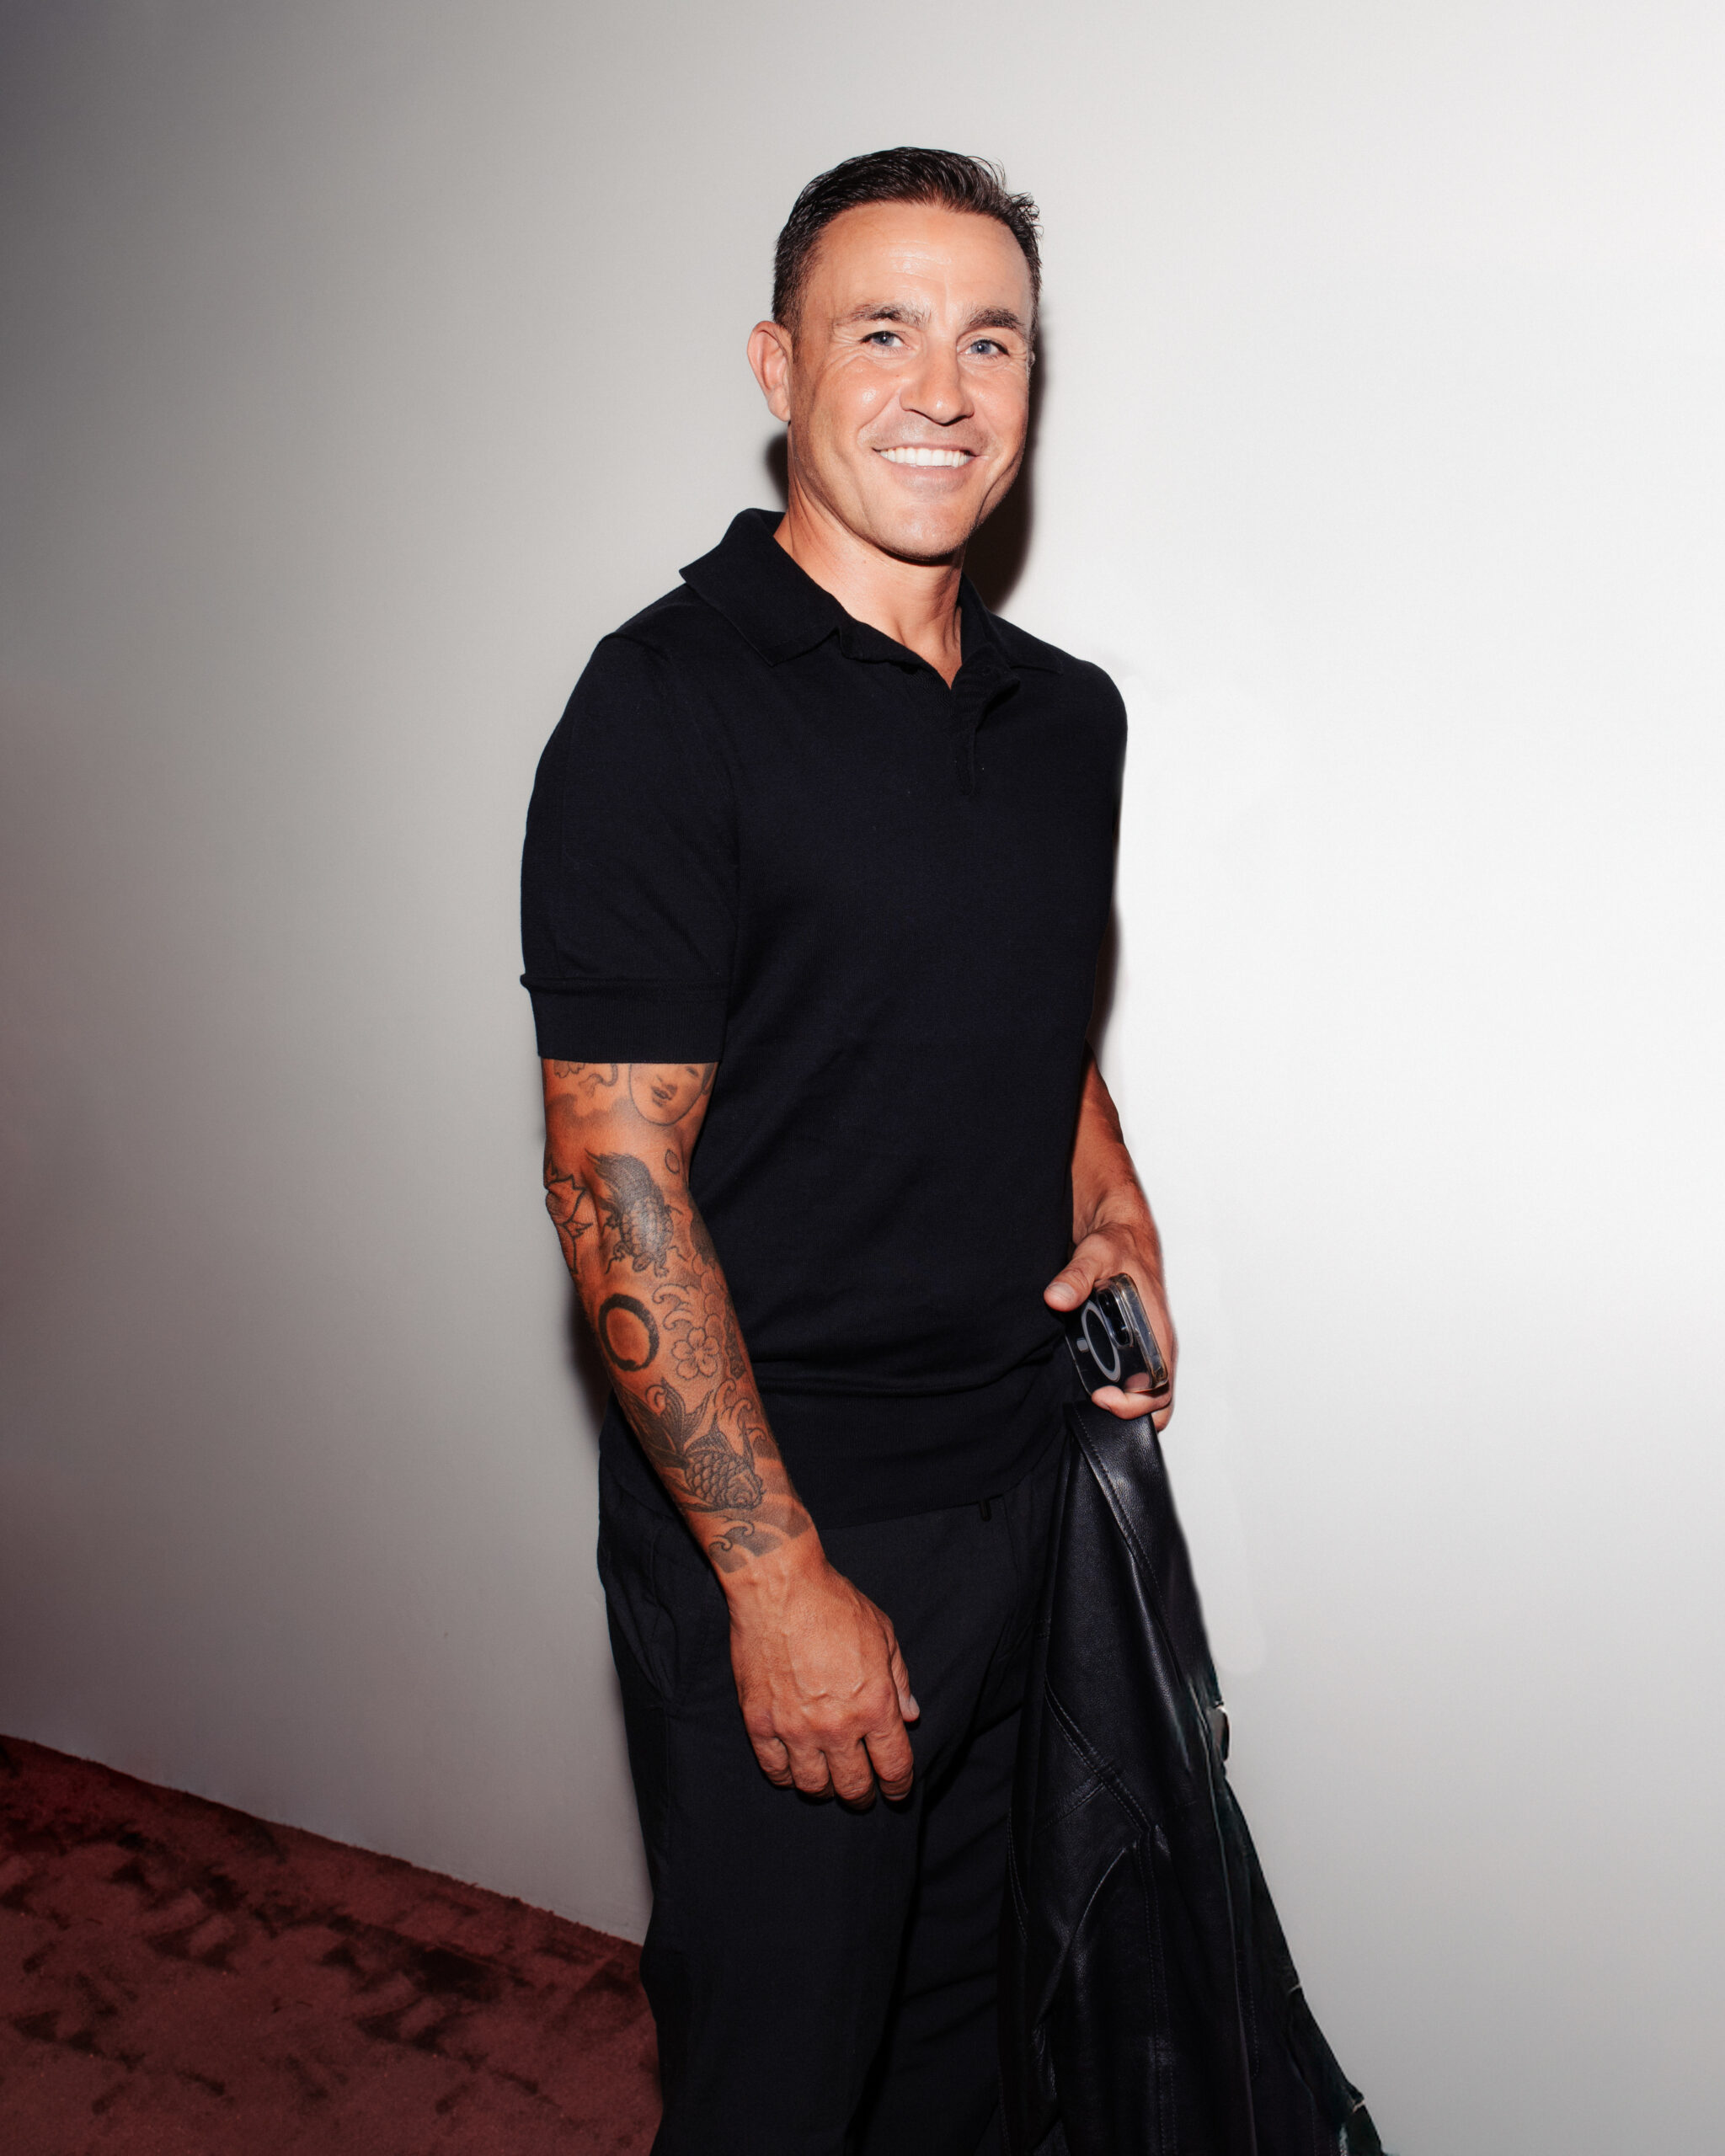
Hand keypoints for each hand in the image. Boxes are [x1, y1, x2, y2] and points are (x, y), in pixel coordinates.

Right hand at [724, 1543, 919, 1804]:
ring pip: (813, 1786)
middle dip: (862, 1795)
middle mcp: (837, 1725)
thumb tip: (910, 1715)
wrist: (779, 1586)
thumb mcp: (883, 1634)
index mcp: (874, 1705)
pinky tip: (793, 1767)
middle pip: (853, 1786)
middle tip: (861, 1793)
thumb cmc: (835, 1604)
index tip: (896, 1791)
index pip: (894, 1767)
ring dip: (824, 1788)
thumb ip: (899, 1679)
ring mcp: (795, 1728)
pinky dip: (786, 1775)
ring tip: (826, 1781)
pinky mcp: (760, 1722)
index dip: (898, 1787)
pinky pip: (774, 1769)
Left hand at [1044, 1221, 1177, 1429]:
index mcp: (1157, 1332)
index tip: (1103, 1398)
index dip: (1135, 1405)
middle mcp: (1156, 1344)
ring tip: (1086, 1396)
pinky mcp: (1131, 1344)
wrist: (1120, 1233)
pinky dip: (1113, 1388)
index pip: (1161, 1389)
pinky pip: (1130, 1378)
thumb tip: (1056, 1298)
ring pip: (1142, 1393)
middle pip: (1154, 1402)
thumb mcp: (1096, 1255)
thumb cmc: (1119, 1244)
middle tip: (1092, 1401)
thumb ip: (1077, 1276)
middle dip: (1126, 1413)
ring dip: (1118, 1402)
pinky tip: (1086, 1382)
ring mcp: (1144, 1347)